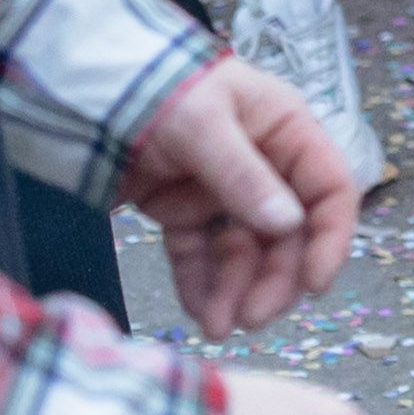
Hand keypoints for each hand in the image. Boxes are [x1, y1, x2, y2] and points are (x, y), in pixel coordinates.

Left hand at [118, 54, 364, 335]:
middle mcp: (262, 162)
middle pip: (287, 232)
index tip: (315, 285)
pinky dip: (201, 284)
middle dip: (274, 278)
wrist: (84, 88)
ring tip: (218, 326)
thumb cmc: (158, 88)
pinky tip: (199, 311)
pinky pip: (199, 254)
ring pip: (244, 251)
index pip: (328, 188)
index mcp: (285, 130)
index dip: (330, 237)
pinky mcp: (180, 209)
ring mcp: (220, 189)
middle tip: (254, 318)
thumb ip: (244, 177)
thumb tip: (289, 226)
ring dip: (236, 290)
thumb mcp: (204, 125)